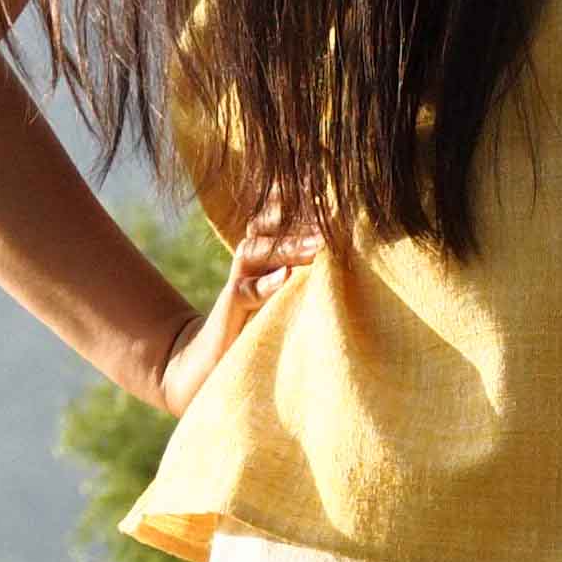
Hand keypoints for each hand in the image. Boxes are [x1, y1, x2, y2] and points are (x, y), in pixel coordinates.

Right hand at [150, 205, 324, 414]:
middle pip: (268, 227)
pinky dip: (266, 284)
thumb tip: (350, 256)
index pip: (280, 220)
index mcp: (266, 257)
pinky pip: (246, 291)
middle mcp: (250, 263)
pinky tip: (286, 278)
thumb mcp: (288, 299)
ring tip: (318, 246)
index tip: (333, 195)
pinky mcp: (230, 310)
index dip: (301, 204)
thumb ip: (308, 278)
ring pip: (257, 251)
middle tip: (333, 216)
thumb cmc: (263, 331)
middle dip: (298, 217)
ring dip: (288, 246)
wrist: (211, 365)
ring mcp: (239, 284)